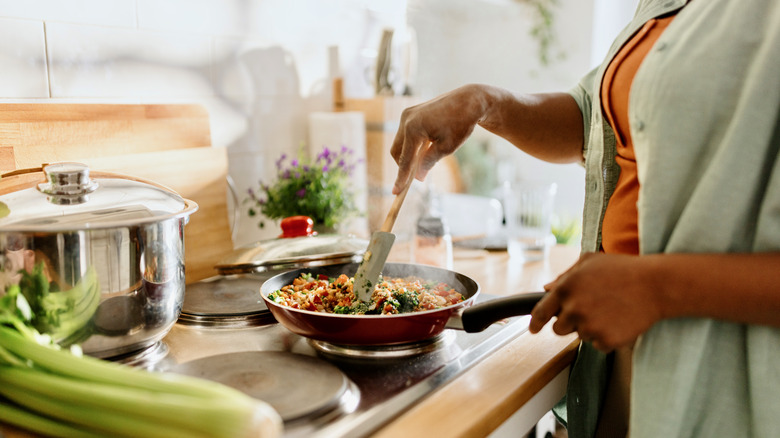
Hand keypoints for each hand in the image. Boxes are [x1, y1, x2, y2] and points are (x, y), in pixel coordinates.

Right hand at [390, 85, 486, 193]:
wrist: (468, 101)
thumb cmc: (461, 124)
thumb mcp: (447, 148)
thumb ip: (428, 162)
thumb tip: (417, 178)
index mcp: (414, 129)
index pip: (405, 160)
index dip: (401, 178)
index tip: (396, 192)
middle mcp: (406, 120)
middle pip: (396, 151)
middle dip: (404, 166)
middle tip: (415, 178)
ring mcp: (407, 115)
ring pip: (400, 143)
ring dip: (408, 155)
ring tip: (425, 161)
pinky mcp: (410, 113)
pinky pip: (405, 134)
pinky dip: (412, 145)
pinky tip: (426, 148)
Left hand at [528, 252, 664, 350]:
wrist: (656, 285)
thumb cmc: (623, 269)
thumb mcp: (590, 262)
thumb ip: (565, 276)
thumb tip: (547, 289)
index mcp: (566, 288)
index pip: (541, 312)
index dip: (535, 323)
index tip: (533, 329)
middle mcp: (574, 309)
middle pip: (559, 328)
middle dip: (570, 322)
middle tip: (590, 310)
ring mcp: (589, 326)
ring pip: (580, 336)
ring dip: (591, 327)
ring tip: (610, 309)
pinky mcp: (606, 340)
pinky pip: (598, 345)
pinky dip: (607, 337)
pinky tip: (619, 320)